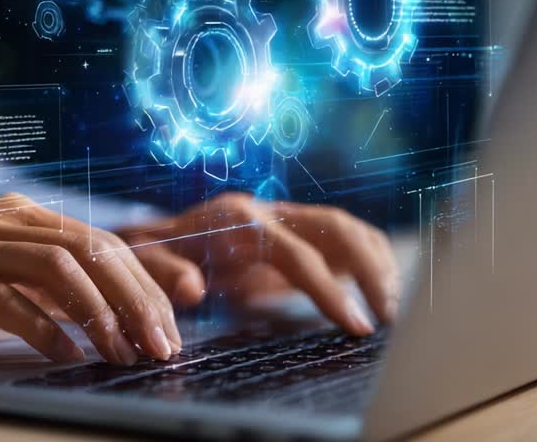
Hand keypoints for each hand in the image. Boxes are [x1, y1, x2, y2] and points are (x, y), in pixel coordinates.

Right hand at [0, 193, 182, 365]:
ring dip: (100, 313)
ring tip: (123, 352)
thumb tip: (118, 309)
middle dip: (137, 298)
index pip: (102, 239)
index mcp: (20, 216)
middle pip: (90, 249)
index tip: (185, 308)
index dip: (149, 273)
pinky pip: (7, 300)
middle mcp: (1, 222)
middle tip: (162, 343)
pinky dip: (45, 327)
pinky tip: (67, 353)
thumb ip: (50, 283)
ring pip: (57, 267)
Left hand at [113, 192, 398, 334]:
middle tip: (390, 319)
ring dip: (376, 262)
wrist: (146, 238)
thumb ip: (165, 274)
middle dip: (371, 270)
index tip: (357, 326)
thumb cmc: (146, 257)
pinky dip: (366, 259)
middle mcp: (264, 211)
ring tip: (392, 309)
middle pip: (334, 227)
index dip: (328, 290)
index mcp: (234, 220)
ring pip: (344, 227)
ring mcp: (280, 217)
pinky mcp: (291, 231)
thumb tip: (192, 287)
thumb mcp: (144, 266)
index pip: (295, 253)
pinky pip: (339, 237)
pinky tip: (378, 292)